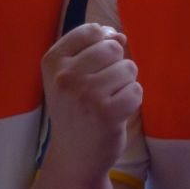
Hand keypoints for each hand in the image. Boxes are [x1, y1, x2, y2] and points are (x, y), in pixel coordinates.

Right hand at [41, 23, 141, 179]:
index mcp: (52, 61)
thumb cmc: (76, 109)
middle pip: (113, 48)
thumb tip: (119, 36)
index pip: (92, 31)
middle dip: (116, 66)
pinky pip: (137, 90)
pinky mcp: (107, 113)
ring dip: (125, 84)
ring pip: (128, 68)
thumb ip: (93, 48)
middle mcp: (65, 76)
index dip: (102, 45)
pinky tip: (116, 114)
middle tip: (102, 89)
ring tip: (108, 101)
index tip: (92, 68)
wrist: (74, 156)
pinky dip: (132, 101)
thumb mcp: (72, 75)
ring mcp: (85, 95)